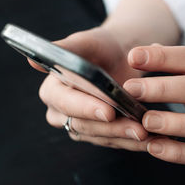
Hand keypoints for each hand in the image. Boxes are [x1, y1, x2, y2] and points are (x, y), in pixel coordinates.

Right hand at [30, 27, 149, 148]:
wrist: (119, 56)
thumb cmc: (101, 46)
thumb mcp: (86, 42)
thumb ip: (64, 49)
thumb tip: (32, 61)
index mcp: (53, 89)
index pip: (65, 103)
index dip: (85, 108)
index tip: (108, 110)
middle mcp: (62, 112)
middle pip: (83, 125)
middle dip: (112, 127)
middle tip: (137, 128)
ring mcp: (80, 125)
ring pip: (101, 137)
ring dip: (126, 137)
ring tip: (149, 135)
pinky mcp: (98, 134)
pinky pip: (115, 141)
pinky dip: (134, 141)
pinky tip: (153, 139)